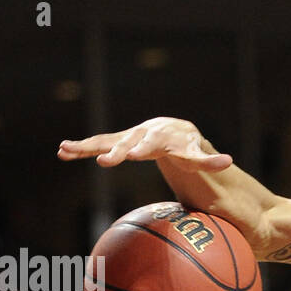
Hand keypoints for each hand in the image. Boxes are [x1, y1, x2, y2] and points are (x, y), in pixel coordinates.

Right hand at [57, 117, 232, 170]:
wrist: (172, 129)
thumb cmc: (186, 147)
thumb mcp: (197, 155)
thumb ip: (209, 160)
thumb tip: (228, 160)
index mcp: (162, 136)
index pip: (154, 143)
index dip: (143, 149)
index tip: (133, 156)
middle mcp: (142, 133)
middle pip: (129, 142)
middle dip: (117, 151)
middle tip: (105, 161)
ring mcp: (127, 136)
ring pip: (106, 141)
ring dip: (87, 146)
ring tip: (66, 149)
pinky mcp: (117, 141)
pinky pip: (97, 145)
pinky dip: (82, 148)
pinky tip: (62, 152)